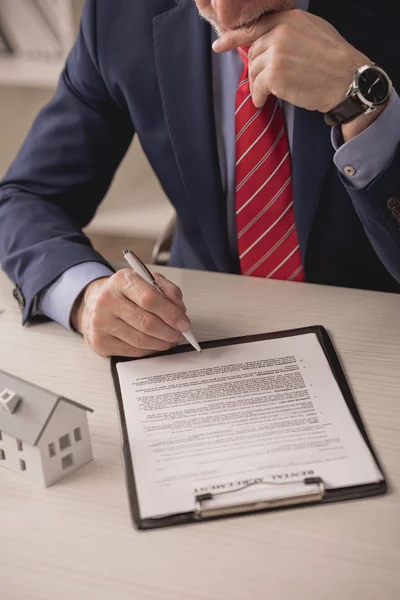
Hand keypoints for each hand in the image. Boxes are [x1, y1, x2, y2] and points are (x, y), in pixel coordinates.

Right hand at [70, 270, 190, 357]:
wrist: (95, 302)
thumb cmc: (126, 293)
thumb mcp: (148, 281)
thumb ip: (168, 291)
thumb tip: (180, 312)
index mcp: (122, 281)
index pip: (150, 299)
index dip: (171, 313)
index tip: (184, 323)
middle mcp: (108, 300)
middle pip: (146, 322)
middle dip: (169, 332)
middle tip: (180, 334)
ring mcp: (101, 322)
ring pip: (141, 340)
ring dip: (162, 343)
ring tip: (170, 340)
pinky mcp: (100, 341)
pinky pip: (133, 351)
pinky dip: (150, 350)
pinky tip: (155, 344)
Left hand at [213, 9, 369, 112]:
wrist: (347, 80)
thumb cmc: (334, 59)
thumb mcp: (313, 29)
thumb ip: (289, 29)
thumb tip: (268, 37)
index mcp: (288, 18)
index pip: (254, 27)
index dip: (233, 38)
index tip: (219, 46)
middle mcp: (280, 32)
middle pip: (253, 53)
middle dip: (256, 70)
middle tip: (265, 82)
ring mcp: (276, 53)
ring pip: (253, 71)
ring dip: (257, 85)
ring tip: (267, 94)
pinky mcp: (274, 75)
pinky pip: (257, 88)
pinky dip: (258, 97)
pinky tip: (263, 101)